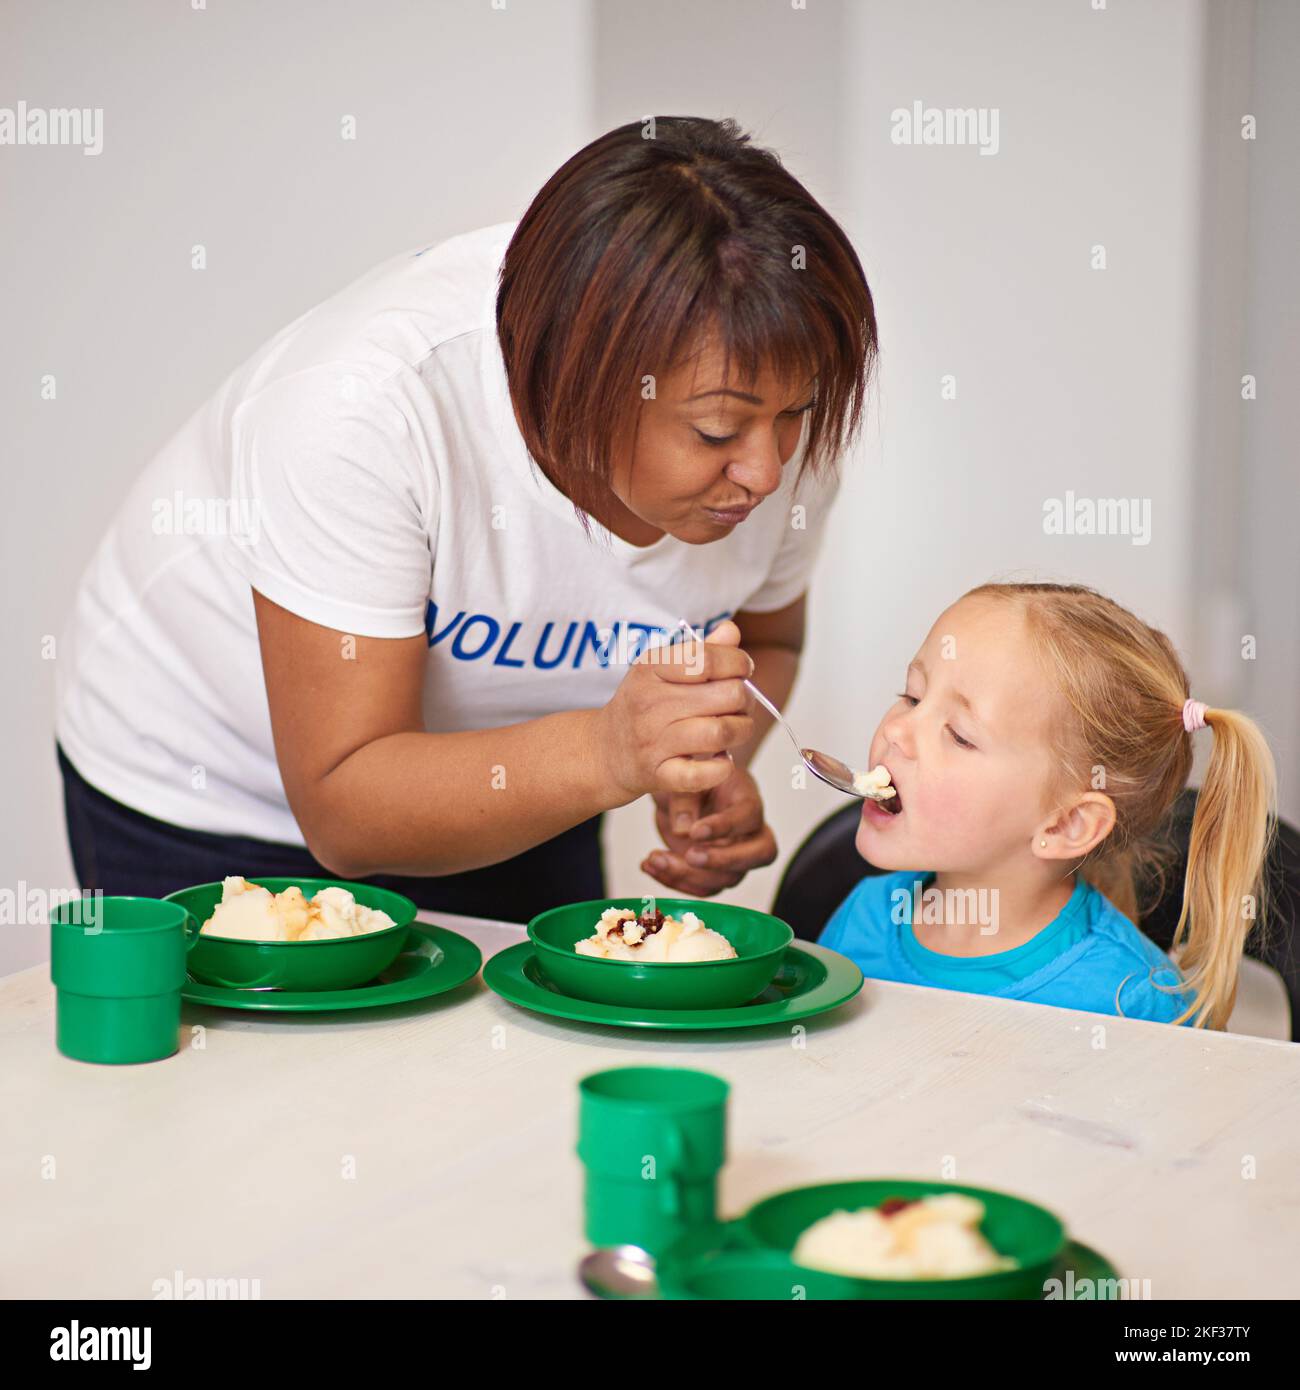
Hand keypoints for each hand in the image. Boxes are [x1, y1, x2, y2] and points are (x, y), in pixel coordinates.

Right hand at [592, 620, 754, 804]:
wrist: (604, 751)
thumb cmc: (642, 706)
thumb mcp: (661, 669)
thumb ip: (700, 650)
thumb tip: (732, 631)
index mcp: (651, 668)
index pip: (708, 659)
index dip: (739, 662)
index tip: (743, 670)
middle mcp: (650, 703)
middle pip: (725, 695)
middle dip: (745, 699)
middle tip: (741, 704)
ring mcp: (652, 741)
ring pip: (720, 732)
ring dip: (741, 730)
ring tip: (736, 728)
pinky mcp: (658, 775)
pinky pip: (702, 774)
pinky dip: (722, 768)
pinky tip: (720, 759)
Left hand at [640, 766, 776, 896]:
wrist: (680, 789)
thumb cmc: (688, 773)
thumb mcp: (682, 771)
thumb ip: (684, 797)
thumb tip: (683, 830)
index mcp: (746, 799)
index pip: (749, 816)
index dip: (724, 827)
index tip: (695, 831)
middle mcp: (750, 831)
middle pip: (759, 854)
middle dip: (723, 860)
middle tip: (690, 856)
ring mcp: (737, 856)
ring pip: (727, 878)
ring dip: (688, 875)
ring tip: (654, 859)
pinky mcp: (717, 873)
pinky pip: (704, 887)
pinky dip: (675, 882)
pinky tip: (649, 865)